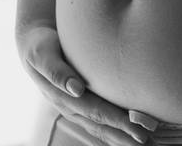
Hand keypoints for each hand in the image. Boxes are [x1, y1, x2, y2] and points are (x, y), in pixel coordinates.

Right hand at [17, 23, 153, 145]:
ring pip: (102, 128)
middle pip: (101, 126)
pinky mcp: (81, 104)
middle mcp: (70, 107)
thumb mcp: (42, 53)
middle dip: (125, 135)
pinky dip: (116, 129)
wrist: (32, 45)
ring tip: (146, 143)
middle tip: (149, 141)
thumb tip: (76, 89)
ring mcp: (75, 108)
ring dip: (122, 137)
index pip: (96, 112)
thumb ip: (56, 70)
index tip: (138, 130)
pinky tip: (131, 133)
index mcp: (62, 96)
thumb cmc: (40, 45)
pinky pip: (100, 121)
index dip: (118, 122)